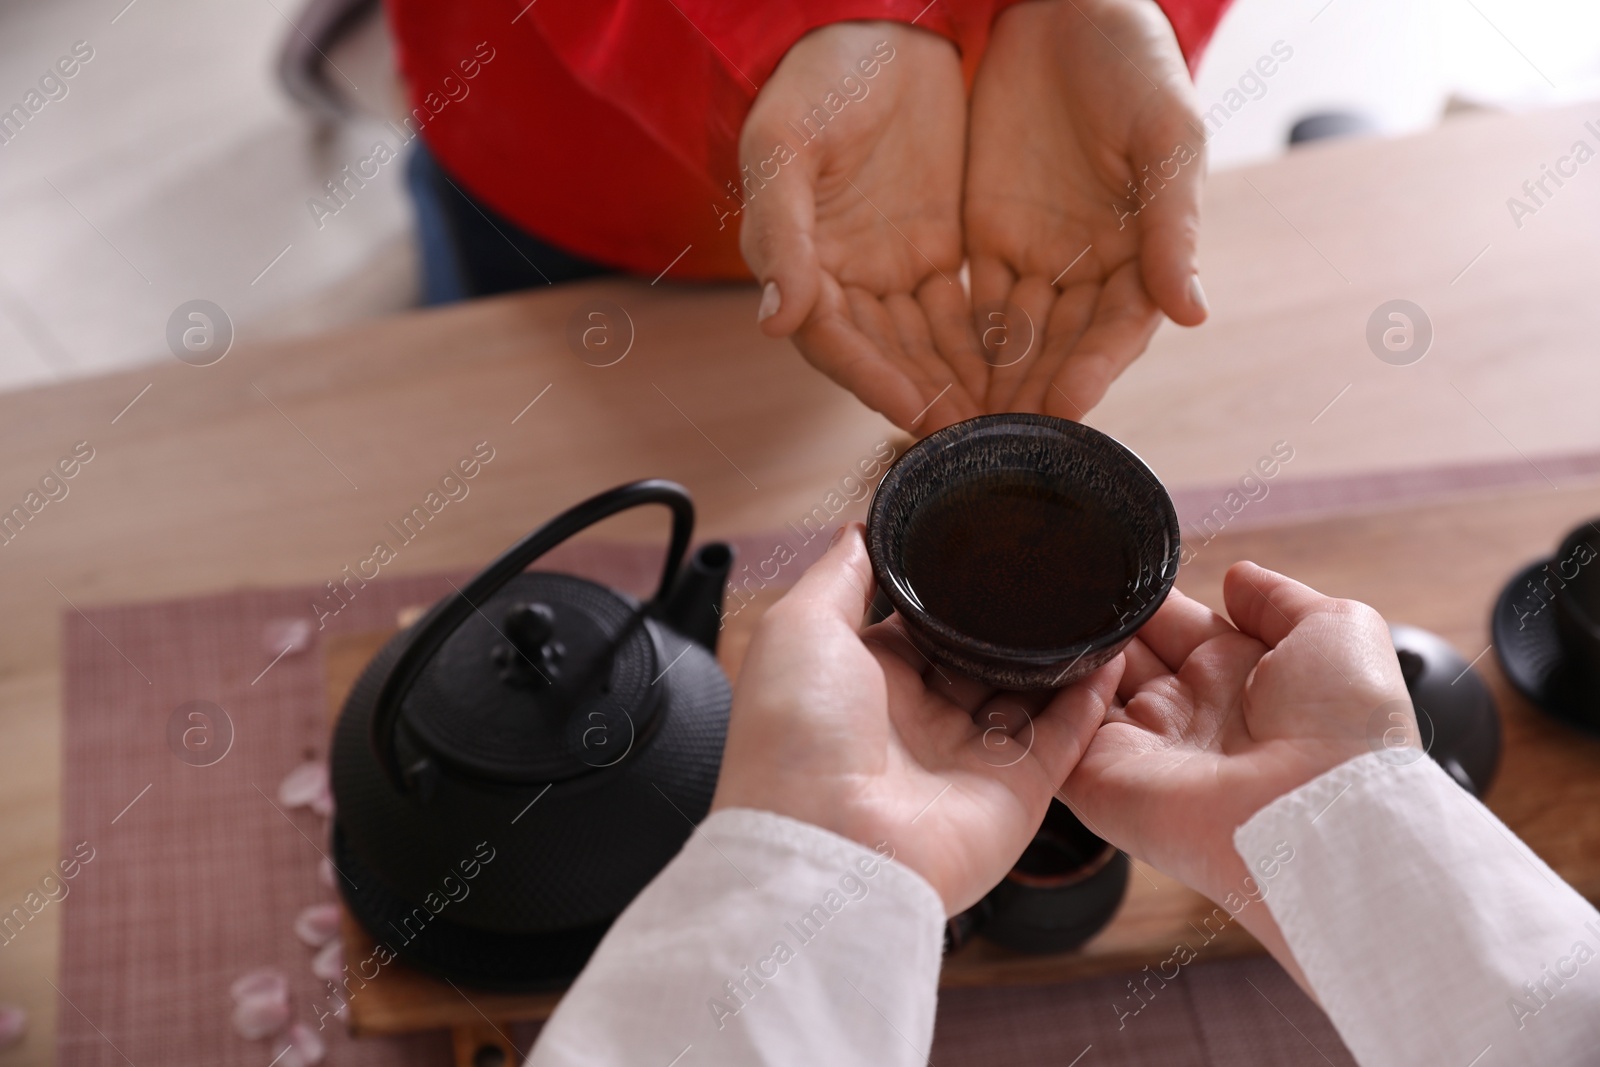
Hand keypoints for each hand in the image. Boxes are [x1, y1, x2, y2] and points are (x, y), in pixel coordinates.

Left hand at [712, 524, 1121, 913]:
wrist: (827, 847)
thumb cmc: (794, 739)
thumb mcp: (799, 628)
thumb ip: (840, 575)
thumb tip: (860, 529)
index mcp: (862, 682)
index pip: (917, 626)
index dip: (950, 592)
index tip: (985, 547)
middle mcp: (914, 722)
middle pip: (977, 659)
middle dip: (1011, 621)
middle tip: (1051, 568)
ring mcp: (966, 759)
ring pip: (1026, 695)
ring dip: (1059, 653)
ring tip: (1094, 600)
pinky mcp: (1014, 793)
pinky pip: (1062, 739)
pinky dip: (1090, 699)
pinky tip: (1110, 653)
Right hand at [740, 22, 985, 433]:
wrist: (875, 23)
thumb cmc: (816, 78)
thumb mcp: (787, 144)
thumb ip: (781, 232)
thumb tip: (776, 323)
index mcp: (804, 263)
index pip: (838, 342)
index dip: (875, 380)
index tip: (918, 415)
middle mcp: (849, 281)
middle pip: (890, 358)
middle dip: (932, 399)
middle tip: (978, 438)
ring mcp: (896, 269)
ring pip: (931, 345)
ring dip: (965, 383)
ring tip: (1007, 419)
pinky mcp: (940, 250)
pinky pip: (967, 311)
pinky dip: (990, 344)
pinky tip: (1025, 369)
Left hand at [965, 0, 1207, 417]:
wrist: (1063, 4)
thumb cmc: (1132, 60)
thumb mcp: (1164, 132)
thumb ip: (1172, 222)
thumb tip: (1193, 313)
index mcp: (1143, 250)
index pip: (1120, 328)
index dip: (1094, 368)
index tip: (1064, 406)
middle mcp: (1090, 269)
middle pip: (1062, 346)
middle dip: (1031, 393)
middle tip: (997, 439)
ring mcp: (1036, 257)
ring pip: (1014, 336)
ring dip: (989, 382)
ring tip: (958, 426)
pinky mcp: (985, 238)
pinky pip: (970, 302)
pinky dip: (954, 342)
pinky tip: (930, 377)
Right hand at [1061, 562, 1409, 981]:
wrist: (1325, 819)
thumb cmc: (1346, 731)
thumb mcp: (1337, 630)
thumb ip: (1279, 597)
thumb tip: (1236, 576)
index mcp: (1237, 677)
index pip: (1172, 625)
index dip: (1143, 595)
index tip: (1112, 561)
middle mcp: (1186, 714)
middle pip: (1121, 654)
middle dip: (1097, 618)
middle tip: (1069, 580)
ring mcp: (1141, 750)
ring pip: (1080, 690)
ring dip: (1066, 651)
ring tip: (1047, 608)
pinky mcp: (1101, 783)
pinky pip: (1055, 735)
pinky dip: (1042, 699)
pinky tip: (1037, 655)